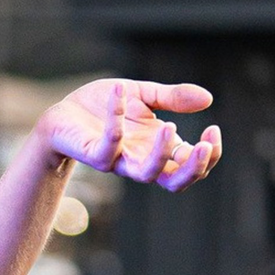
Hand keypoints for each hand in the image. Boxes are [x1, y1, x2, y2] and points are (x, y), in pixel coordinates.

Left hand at [40, 78, 221, 191]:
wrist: (62, 112)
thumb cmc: (103, 107)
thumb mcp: (143, 94)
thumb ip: (172, 97)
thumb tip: (208, 99)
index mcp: (158, 148)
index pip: (192, 165)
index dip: (209, 154)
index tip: (213, 129)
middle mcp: (141, 159)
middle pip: (176, 182)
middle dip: (195, 167)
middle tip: (204, 144)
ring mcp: (117, 159)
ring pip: (146, 174)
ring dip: (161, 154)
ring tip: (169, 127)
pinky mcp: (92, 153)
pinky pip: (109, 143)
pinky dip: (116, 117)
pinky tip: (121, 91)